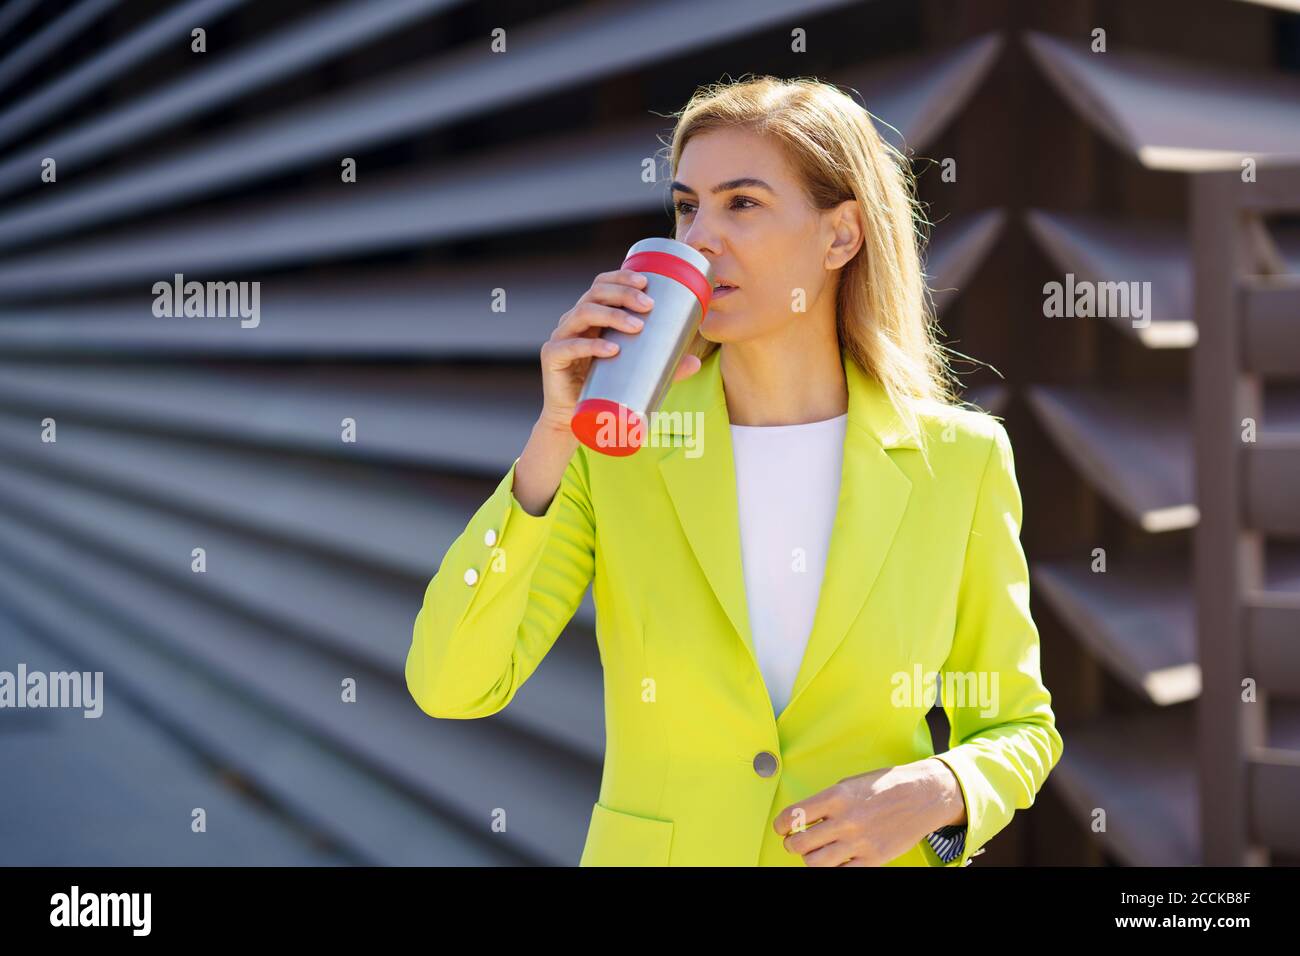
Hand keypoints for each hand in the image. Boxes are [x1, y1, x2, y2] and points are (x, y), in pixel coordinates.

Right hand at [535, 268, 701, 434]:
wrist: (575, 420)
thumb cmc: (606, 389)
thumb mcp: (638, 375)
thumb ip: (664, 368)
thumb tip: (696, 362)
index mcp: (592, 317)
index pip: (602, 285)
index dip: (621, 277)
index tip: (647, 283)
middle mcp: (574, 322)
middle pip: (595, 293)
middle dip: (623, 294)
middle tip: (649, 305)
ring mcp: (561, 337)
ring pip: (583, 313)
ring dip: (612, 315)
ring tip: (638, 326)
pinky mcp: (552, 358)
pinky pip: (570, 347)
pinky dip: (591, 346)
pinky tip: (611, 349)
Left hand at [772, 759, 961, 866]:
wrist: (923, 795)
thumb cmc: (885, 786)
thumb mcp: (851, 784)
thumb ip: (827, 802)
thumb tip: (805, 819)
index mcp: (836, 797)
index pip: (793, 816)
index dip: (780, 825)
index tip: (781, 828)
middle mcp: (845, 821)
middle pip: (800, 844)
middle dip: (792, 844)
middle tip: (795, 842)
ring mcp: (859, 842)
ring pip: (815, 863)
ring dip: (809, 859)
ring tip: (813, 853)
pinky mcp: (873, 859)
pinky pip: (843, 873)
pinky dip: (833, 869)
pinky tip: (835, 861)